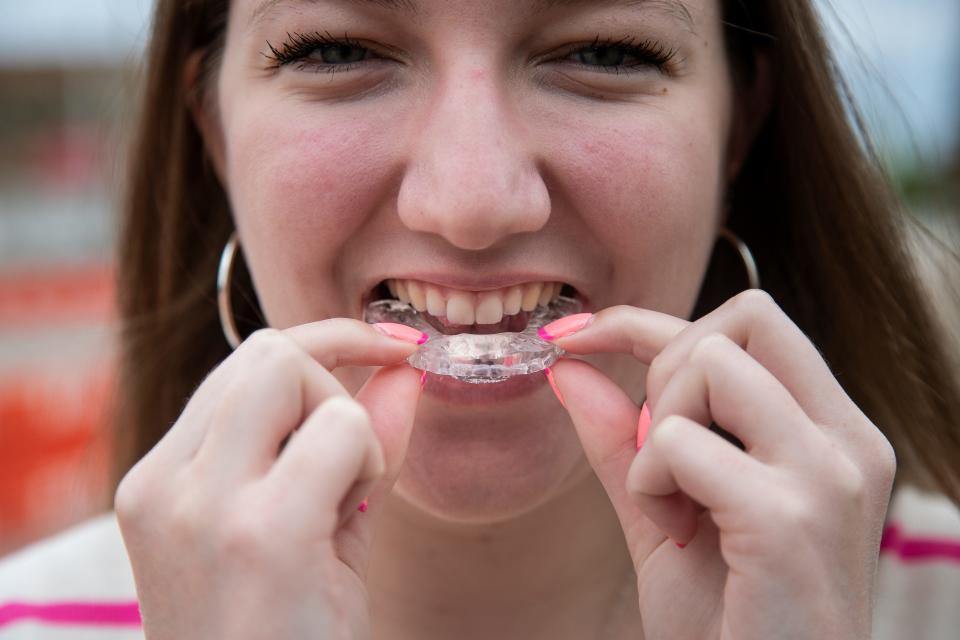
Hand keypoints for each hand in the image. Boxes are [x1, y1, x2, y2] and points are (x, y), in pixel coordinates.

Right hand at [114, 320, 423, 639]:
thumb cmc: (284, 636)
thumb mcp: (311, 529)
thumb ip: (353, 444)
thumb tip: (406, 371)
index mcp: (160, 479)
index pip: (244, 361)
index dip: (325, 344)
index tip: (388, 346)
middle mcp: (166, 482)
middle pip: (267, 350)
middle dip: (336, 374)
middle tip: (357, 451)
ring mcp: (203, 505)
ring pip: (294, 370)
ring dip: (346, 421)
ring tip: (342, 499)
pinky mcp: (260, 532)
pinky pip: (341, 429)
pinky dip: (367, 458)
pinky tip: (351, 518)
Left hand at [548, 290, 896, 639]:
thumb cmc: (727, 616)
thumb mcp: (666, 508)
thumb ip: (622, 437)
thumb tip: (568, 366)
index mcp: (831, 431)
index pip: (746, 323)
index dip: (647, 319)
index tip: (574, 334)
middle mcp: (846, 439)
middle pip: (745, 317)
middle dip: (668, 367)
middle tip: (658, 450)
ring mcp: (827, 474)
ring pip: (712, 362)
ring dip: (659, 430)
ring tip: (671, 503)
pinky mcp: (789, 516)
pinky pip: (679, 441)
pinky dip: (649, 481)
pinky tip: (674, 529)